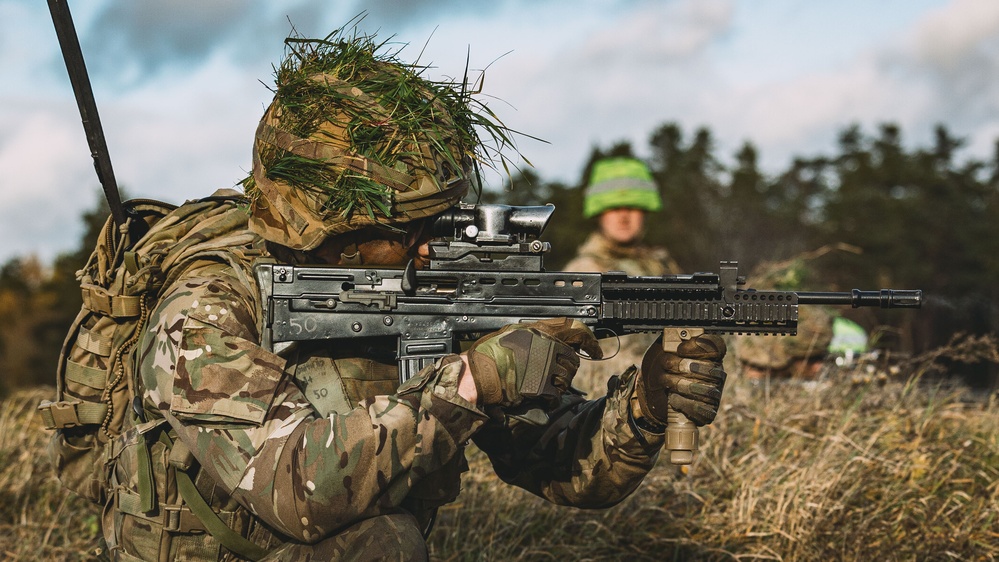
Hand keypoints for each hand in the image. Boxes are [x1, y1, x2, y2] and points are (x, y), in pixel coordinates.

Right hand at [464, 318, 599, 406]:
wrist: (477, 375)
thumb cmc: (488, 355)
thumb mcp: (511, 333)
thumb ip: (533, 335)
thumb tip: (552, 339)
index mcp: (539, 331)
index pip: (575, 329)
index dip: (589, 340)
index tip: (596, 348)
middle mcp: (545, 346)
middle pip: (572, 359)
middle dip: (567, 369)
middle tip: (554, 375)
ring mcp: (545, 366)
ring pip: (566, 378)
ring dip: (558, 385)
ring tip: (542, 386)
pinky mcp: (541, 385)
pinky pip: (556, 395)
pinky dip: (550, 400)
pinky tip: (541, 399)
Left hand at [636, 333, 726, 425]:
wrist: (653, 393)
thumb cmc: (660, 368)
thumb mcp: (661, 349)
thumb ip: (670, 340)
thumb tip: (676, 337)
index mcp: (708, 354)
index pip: (716, 346)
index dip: (700, 346)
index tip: (680, 348)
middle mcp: (715, 372)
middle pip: (710, 367)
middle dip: (683, 366)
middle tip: (667, 365)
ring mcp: (714, 393)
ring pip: (706, 389)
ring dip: (681, 384)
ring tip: (666, 381)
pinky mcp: (708, 411)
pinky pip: (702, 408)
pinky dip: (684, 403)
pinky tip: (673, 398)